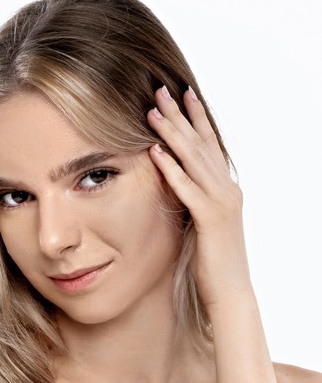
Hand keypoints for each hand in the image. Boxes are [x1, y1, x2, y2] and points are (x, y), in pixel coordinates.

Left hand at [146, 85, 251, 306]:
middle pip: (201, 145)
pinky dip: (171, 169)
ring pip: (194, 160)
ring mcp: (221, 203)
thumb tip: (177, 186)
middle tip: (162, 89)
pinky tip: (155, 152)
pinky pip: (188, 189)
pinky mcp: (210, 220)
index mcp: (225, 189)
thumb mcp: (201, 225)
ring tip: (153, 111)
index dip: (196, 119)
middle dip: (181, 115)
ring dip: (173, 134)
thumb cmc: (212, 264)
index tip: (182, 94)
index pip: (210, 146)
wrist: (230, 292)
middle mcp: (227, 190)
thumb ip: (193, 202)